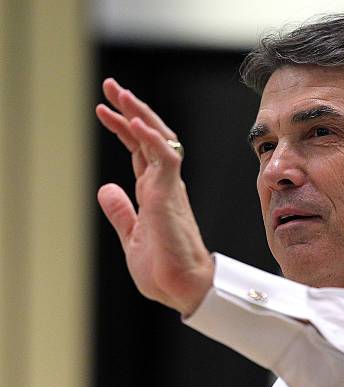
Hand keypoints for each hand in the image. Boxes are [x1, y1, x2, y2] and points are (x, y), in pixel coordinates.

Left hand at [96, 78, 212, 315]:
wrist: (184, 288)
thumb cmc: (164, 268)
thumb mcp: (132, 236)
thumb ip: (121, 211)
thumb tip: (106, 188)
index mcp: (154, 193)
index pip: (139, 152)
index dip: (124, 129)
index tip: (105, 111)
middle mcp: (164, 185)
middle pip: (149, 138)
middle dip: (131, 110)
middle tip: (112, 88)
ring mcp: (169, 188)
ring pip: (158, 141)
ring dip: (139, 115)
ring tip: (120, 94)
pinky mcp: (171, 196)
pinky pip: (165, 160)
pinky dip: (152, 139)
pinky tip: (136, 123)